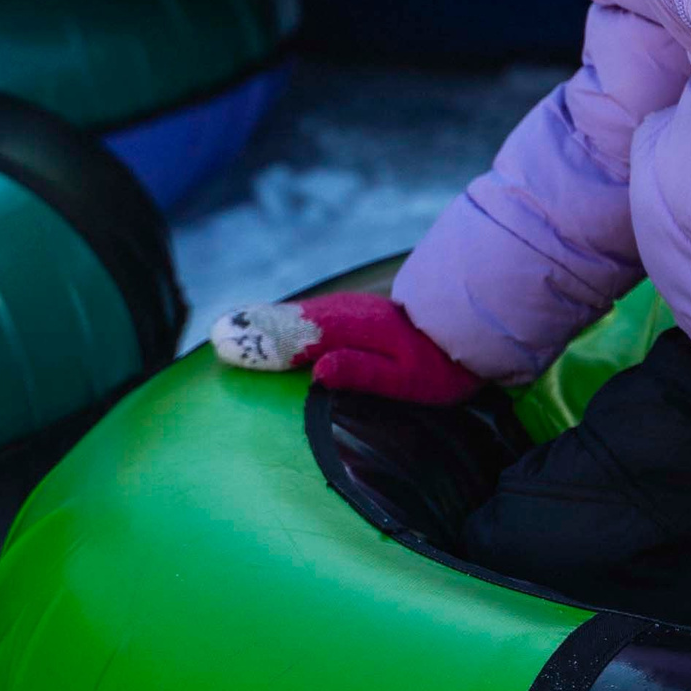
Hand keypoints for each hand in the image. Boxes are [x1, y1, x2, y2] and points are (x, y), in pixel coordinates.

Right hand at [210, 292, 480, 405]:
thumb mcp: (406, 379)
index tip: (225, 349)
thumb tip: (317, 369)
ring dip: (266, 322)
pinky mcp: (356, 315)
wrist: (474, 331)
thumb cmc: (440, 367)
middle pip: (290, 320)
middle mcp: (346, 313)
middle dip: (254, 328)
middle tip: (215, 335)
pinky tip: (272, 327)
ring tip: (230, 328)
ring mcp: (351, 311)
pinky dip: (287, 320)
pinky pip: (312, 315)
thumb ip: (362, 372)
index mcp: (353, 330)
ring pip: (300, 314)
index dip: (261, 343)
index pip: (296, 336)